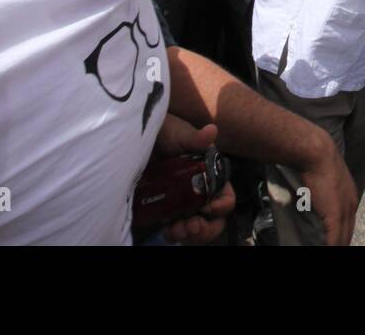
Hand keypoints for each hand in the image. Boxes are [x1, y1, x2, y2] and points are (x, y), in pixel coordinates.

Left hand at [154, 116, 235, 244]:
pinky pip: (178, 230)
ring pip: (197, 227)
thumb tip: (212, 130)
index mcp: (212, 176)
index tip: (207, 207)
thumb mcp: (180, 135)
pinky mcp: (168, 211)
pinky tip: (167, 231)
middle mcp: (202, 192)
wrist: (139, 139)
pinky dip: (175, 235)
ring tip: (176, 231)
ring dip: (190, 234)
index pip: (226, 197)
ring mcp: (185, 203)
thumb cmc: (166, 133)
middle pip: (214, 219)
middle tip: (191, 227)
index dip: (221, 205)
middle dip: (206, 228)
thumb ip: (195, 138)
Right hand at [299, 132, 358, 246]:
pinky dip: (332, 246)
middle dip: (342, 241)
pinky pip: (335, 239)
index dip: (343, 233)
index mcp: (350, 196)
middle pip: (349, 232)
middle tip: (335, 247)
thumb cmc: (318, 161)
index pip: (349, 221)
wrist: (317, 154)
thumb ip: (326, 191)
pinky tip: (329, 249)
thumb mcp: (327, 177)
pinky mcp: (335, 216)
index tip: (337, 240)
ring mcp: (344, 210)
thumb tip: (318, 197)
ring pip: (343, 237)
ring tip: (331, 249)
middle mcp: (351, 204)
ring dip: (337, 244)